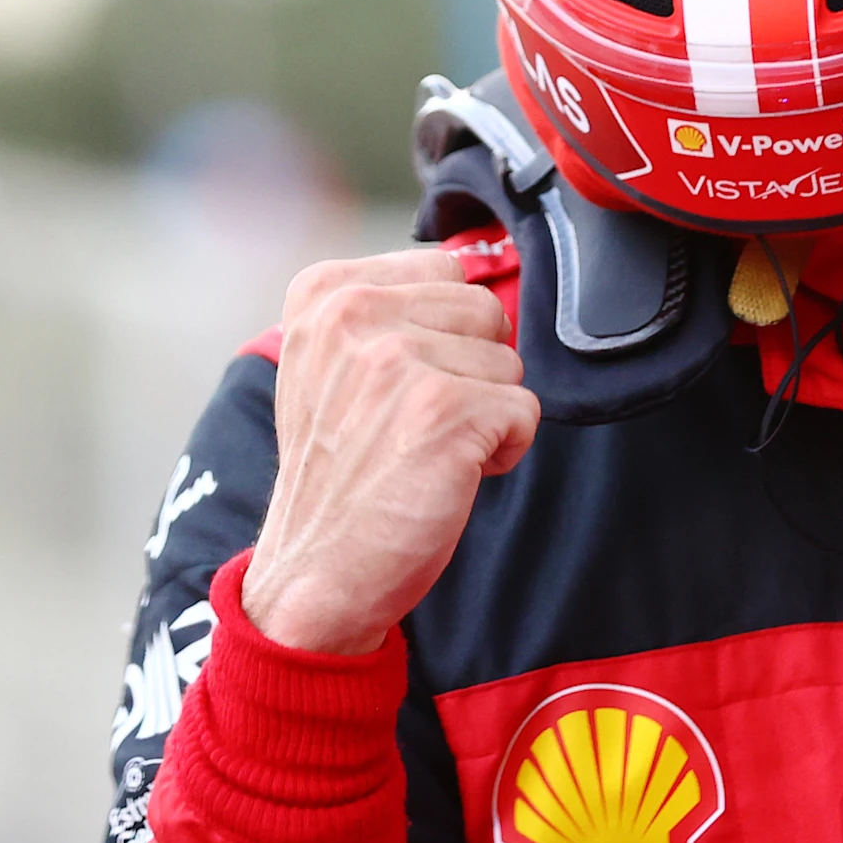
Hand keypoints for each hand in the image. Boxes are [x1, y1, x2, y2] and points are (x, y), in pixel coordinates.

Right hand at [242, 249, 541, 654]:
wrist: (317, 572)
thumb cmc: (339, 472)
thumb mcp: (332, 364)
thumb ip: (389, 308)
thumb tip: (478, 272)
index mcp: (324, 292)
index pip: (447, 270)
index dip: (443, 335)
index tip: (396, 387)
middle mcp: (353, 314)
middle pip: (485, 310)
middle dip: (471, 371)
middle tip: (414, 425)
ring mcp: (397, 361)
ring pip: (509, 363)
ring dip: (485, 413)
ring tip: (425, 451)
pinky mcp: (444, 412)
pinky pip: (525, 411)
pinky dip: (504, 451)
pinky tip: (449, 476)